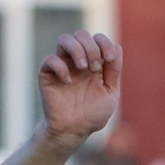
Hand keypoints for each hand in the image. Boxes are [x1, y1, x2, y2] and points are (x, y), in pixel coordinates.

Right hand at [39, 31, 120, 146]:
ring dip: (77, 49)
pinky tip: (68, 82)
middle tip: (94, 68)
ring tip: (83, 67)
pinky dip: (61, 67)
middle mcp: (77, 60)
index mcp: (94, 62)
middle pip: (81, 34)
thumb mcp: (110, 93)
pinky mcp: (47, 75)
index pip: (98, 39)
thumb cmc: (93, 114)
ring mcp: (62, 66)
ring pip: (64, 39)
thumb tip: (116, 46)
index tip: (108, 59)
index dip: (104, 43)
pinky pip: (50, 59)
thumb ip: (114, 71)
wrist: (73, 131)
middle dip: (91, 47)